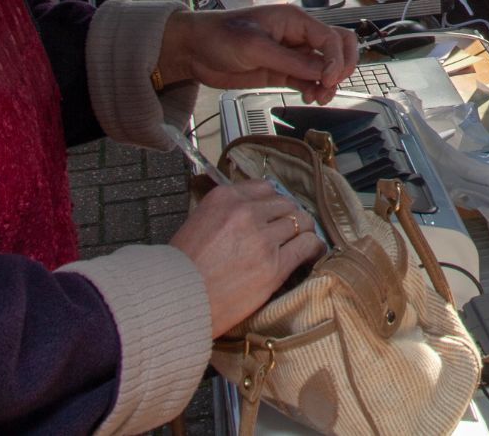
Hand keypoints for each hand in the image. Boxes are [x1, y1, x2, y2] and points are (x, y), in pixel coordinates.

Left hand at [158, 6, 358, 102]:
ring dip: (328, 83)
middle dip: (341, 66)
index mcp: (295, 20)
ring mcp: (291, 55)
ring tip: (319, 97)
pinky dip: (314, 89)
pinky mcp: (281, 72)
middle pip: (337, 47)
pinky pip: (308, 80)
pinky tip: (309, 97)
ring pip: (324, 67)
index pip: (330, 37)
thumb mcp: (255, 47)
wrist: (194, 50)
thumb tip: (322, 72)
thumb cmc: (219, 36)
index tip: (327, 80)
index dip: (335, 59)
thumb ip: (290, 61)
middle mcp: (297, 36)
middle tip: (330, 85)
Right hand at [171, 180, 323, 335]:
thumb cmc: (181, 268)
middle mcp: (246, 212)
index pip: (265, 187)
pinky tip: (312, 253)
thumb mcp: (198, 223)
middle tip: (289, 231)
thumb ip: (226, 213)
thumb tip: (252, 212)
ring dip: (303, 231)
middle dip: (289, 217)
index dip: (272, 202)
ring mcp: (262, 238)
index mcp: (225, 198)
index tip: (274, 213)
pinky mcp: (274, 266)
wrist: (175, 301)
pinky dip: (313, 248)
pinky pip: (307, 246)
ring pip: (301, 222)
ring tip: (302, 242)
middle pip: (286, 204)